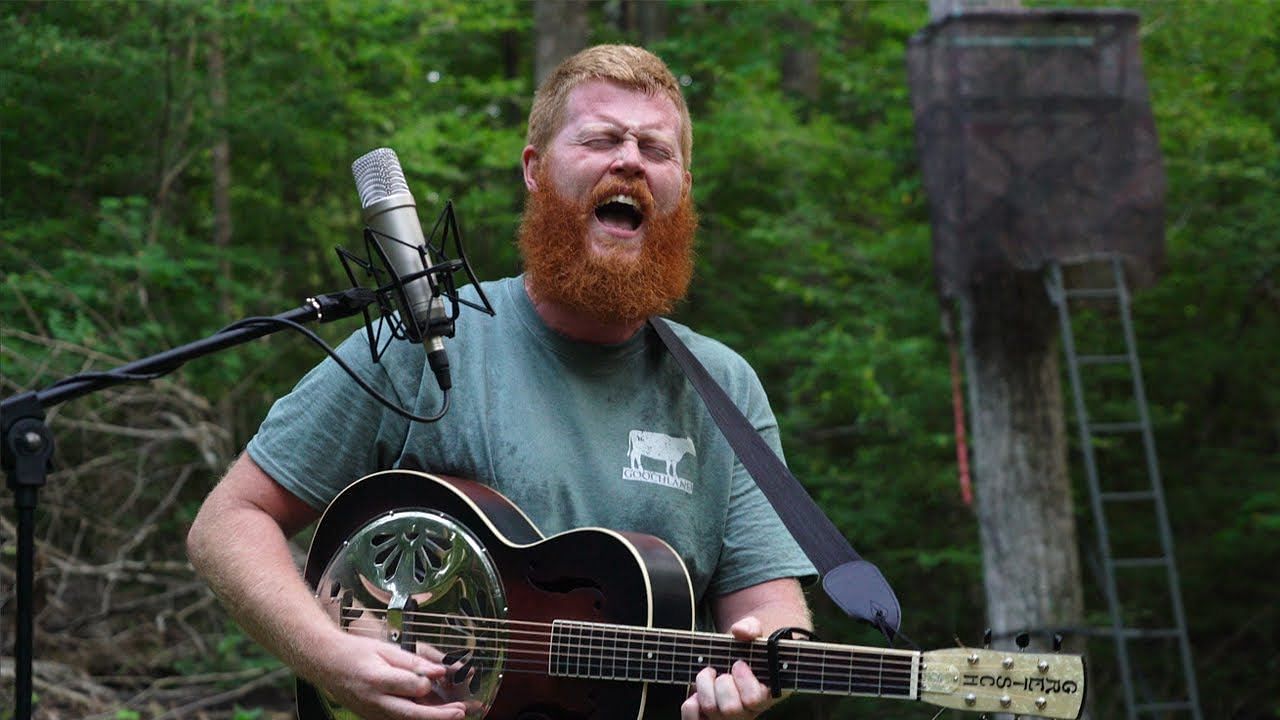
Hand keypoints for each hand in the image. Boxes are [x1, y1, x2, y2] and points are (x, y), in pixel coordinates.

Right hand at [310, 630, 468, 719]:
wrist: (327, 664)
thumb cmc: (356, 652)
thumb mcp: (386, 649)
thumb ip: (413, 662)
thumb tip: (438, 671)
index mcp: (377, 679)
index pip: (411, 686)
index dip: (428, 682)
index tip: (441, 675)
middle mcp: (374, 701)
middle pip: (411, 714)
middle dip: (439, 716)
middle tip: (461, 711)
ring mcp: (372, 713)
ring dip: (431, 719)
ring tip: (455, 713)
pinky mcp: (373, 718)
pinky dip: (417, 717)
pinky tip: (433, 712)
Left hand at [680, 617, 773, 719]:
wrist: (728, 663)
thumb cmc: (743, 651)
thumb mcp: (751, 635)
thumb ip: (751, 627)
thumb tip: (740, 631)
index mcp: (764, 696)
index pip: (754, 699)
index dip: (744, 680)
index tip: (739, 663)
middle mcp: (746, 713)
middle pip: (731, 709)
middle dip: (723, 683)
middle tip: (723, 672)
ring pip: (710, 709)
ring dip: (705, 685)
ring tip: (709, 674)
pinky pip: (692, 718)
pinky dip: (691, 703)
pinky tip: (697, 693)